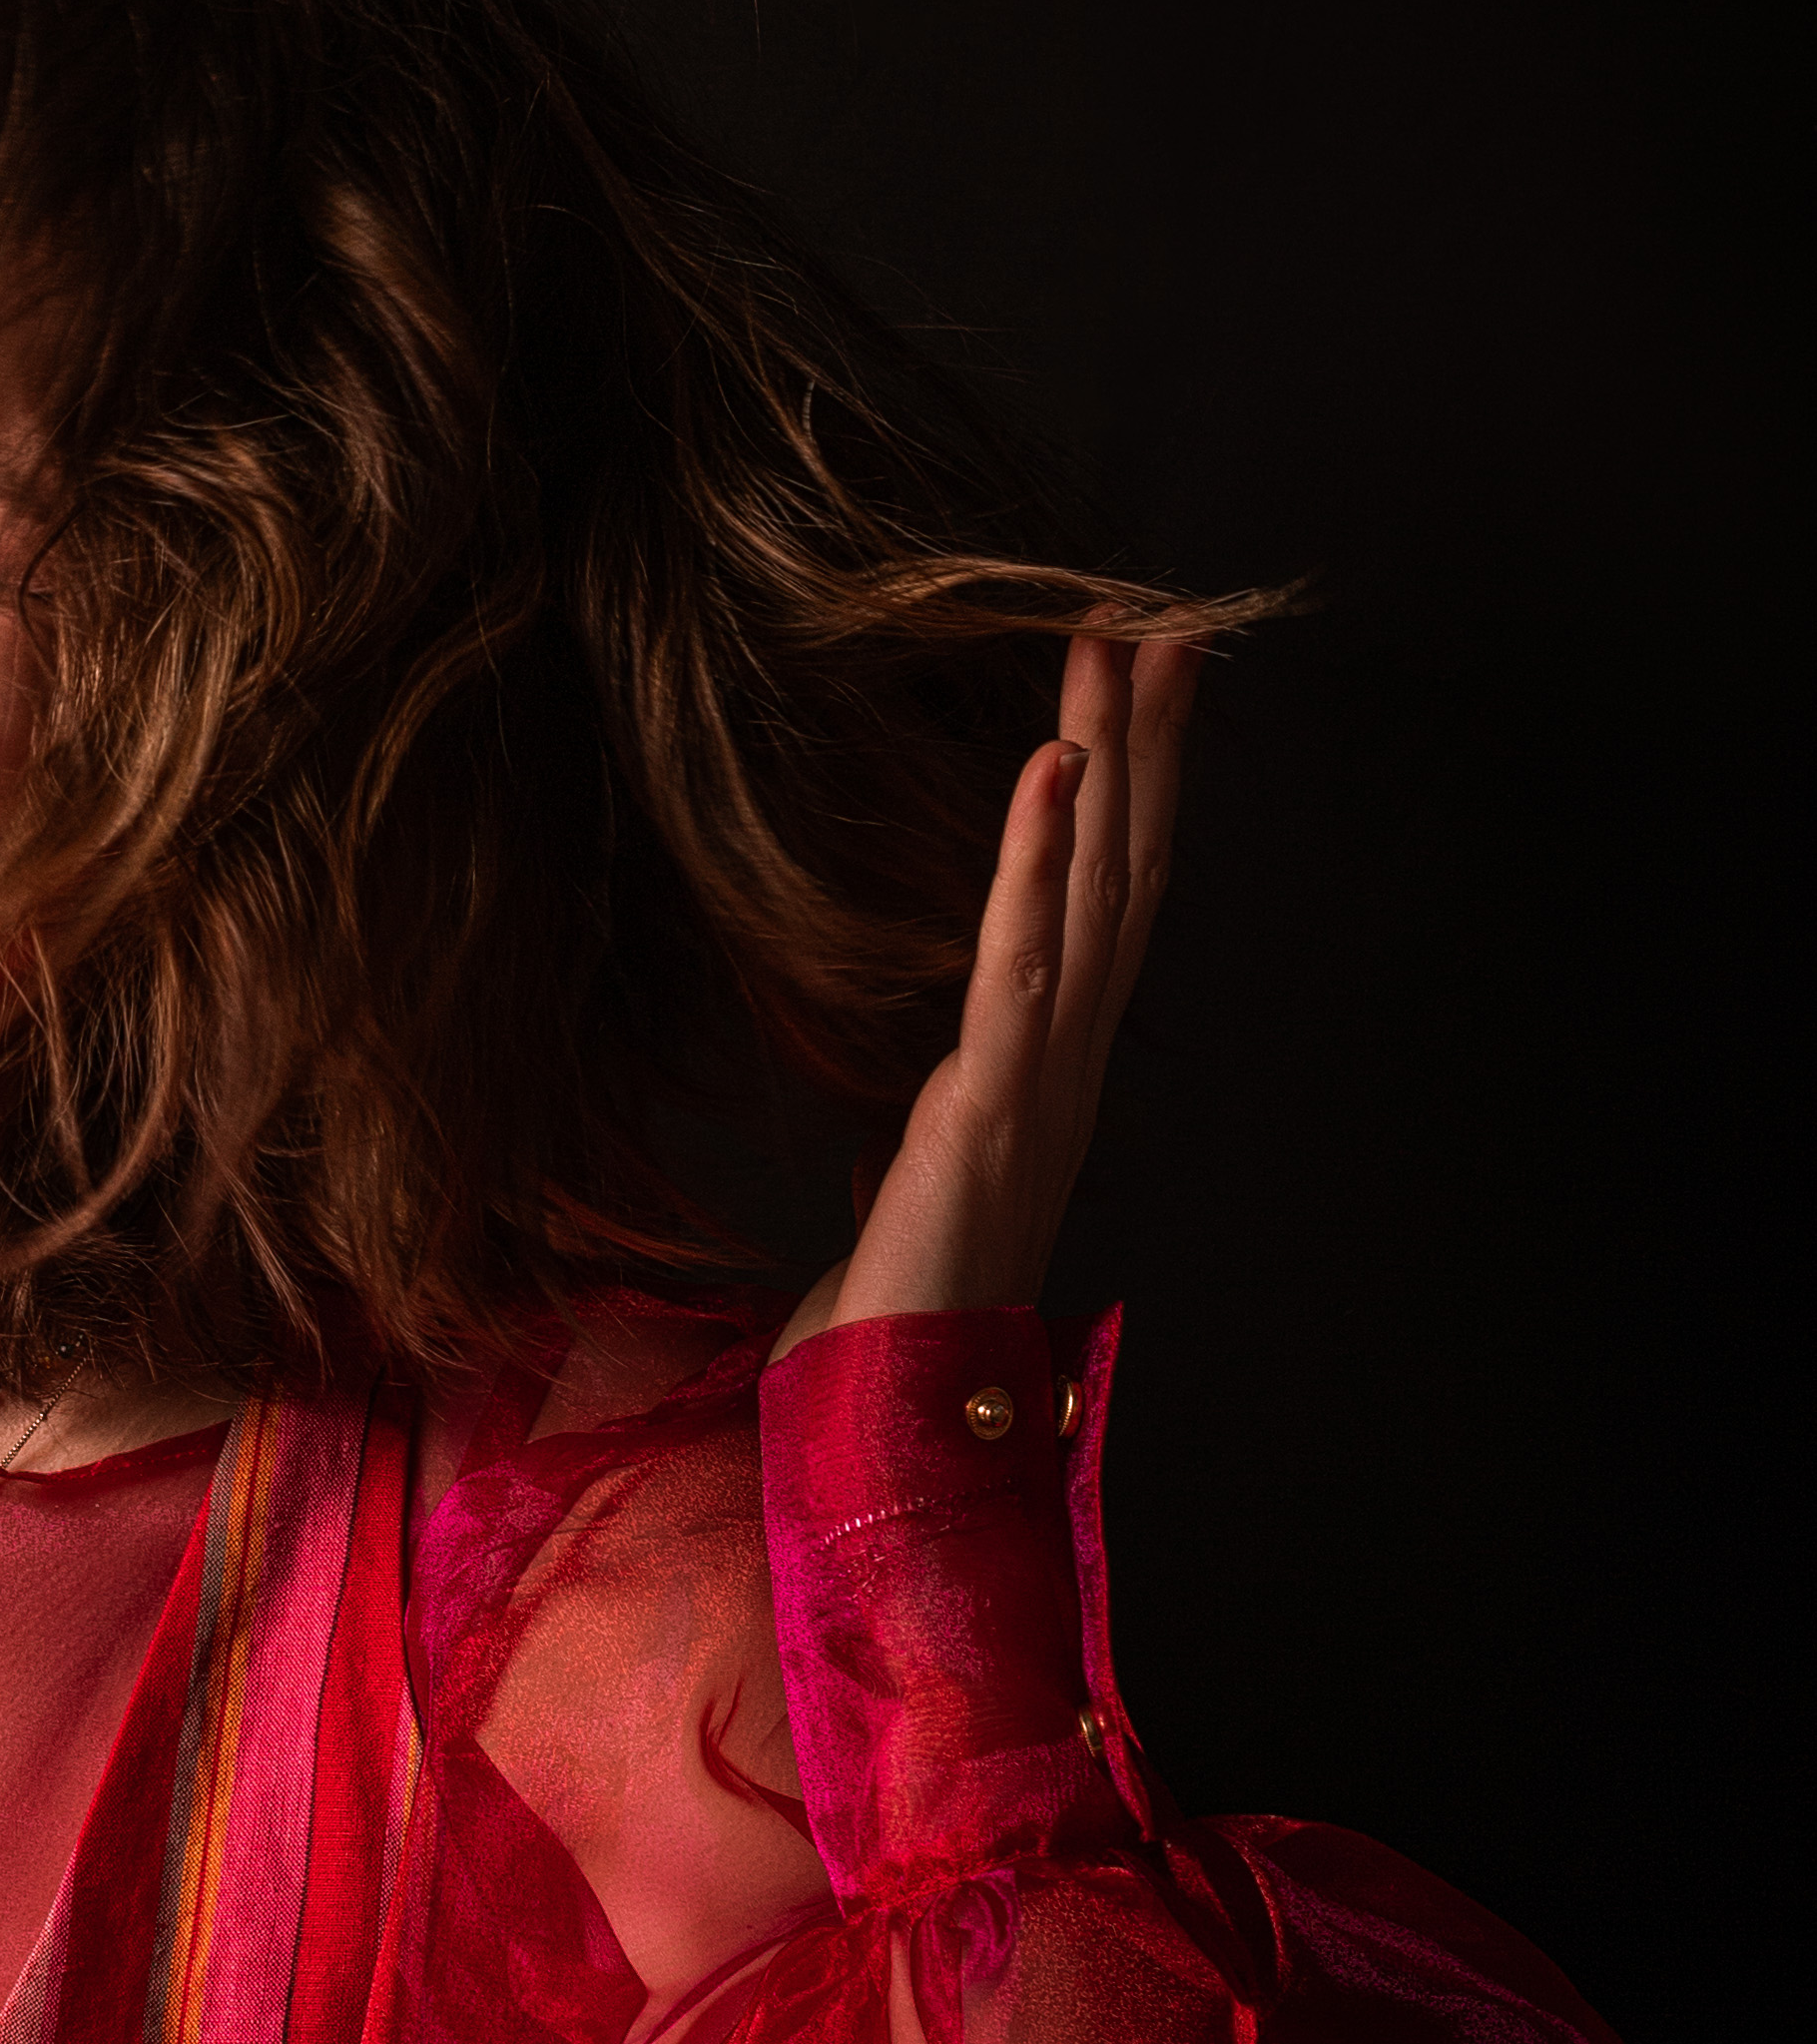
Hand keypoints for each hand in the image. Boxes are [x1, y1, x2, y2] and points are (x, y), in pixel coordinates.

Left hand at [783, 631, 1198, 1344]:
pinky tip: (1054, 766)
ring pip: (1089, 892)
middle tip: (1159, 624)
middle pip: (1121, 874)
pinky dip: (1039, 858)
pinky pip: (1021, 957)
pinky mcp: (989, 1100)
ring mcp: (1039, 1077)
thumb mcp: (902, 1205)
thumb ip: (914, 1160)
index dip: (1129, 802)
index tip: (1137, 697)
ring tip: (1115, 649)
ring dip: (1107, 762)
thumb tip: (883, 1152)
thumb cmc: (889, 1319)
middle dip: (1143, 747)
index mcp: (1044, 1073)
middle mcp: (1064, 1063)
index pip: (1102, 910)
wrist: (885, 1419)